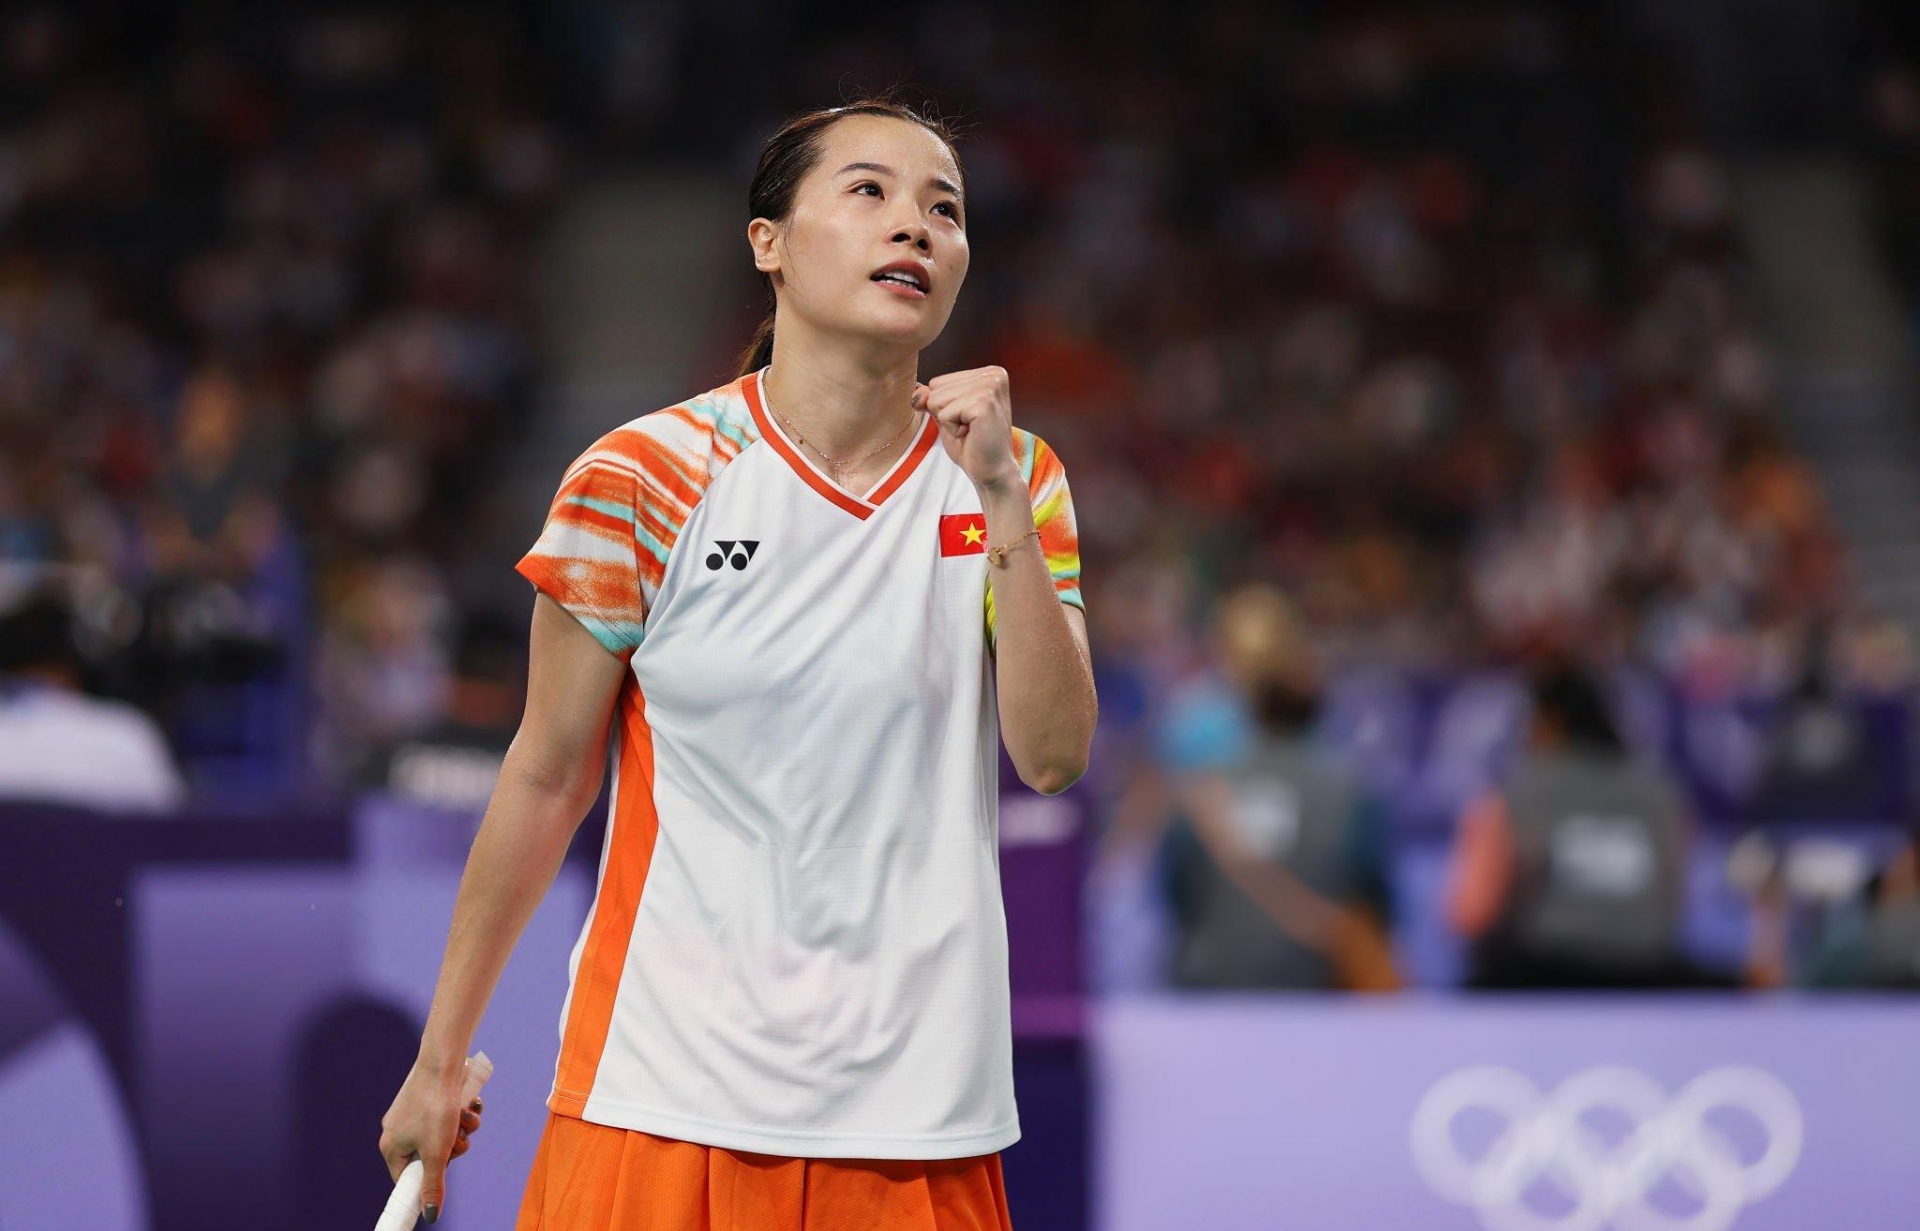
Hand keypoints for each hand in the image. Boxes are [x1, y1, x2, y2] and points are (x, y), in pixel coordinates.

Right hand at [379, 1064, 486, 1222]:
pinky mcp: (428, 1098)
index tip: (444, 1176)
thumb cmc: (435, 1107)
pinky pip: (447, 1116)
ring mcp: (413, 1113)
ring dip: (462, 1129)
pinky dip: (461, 1113)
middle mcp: (398, 1130)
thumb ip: (433, 1184)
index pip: (407, 1178)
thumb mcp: (437, 1152)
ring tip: (465, 1115)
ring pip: (444, 1135)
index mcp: (391, 1147)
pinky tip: (469, 1104)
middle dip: (452, 1148)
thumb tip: (430, 1215)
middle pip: (431, 1156)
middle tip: (459, 1139)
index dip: (428, 1181)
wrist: (443, 1062)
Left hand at [913, 366, 1022, 495]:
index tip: (966, 419)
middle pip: (936, 387)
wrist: (991, 471)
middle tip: (969, 427)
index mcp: (987, 373)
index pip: (938, 381)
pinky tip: (971, 434)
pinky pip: (945, 413)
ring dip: (948, 421)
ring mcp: (990, 387)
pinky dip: (952, 429)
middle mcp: (992, 375)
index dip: (944, 406)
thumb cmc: (972, 444)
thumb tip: (917, 390)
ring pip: (937, 399)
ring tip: (970, 430)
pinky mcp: (984, 403)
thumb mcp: (946, 415)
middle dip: (945, 413)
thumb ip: (931, 398)